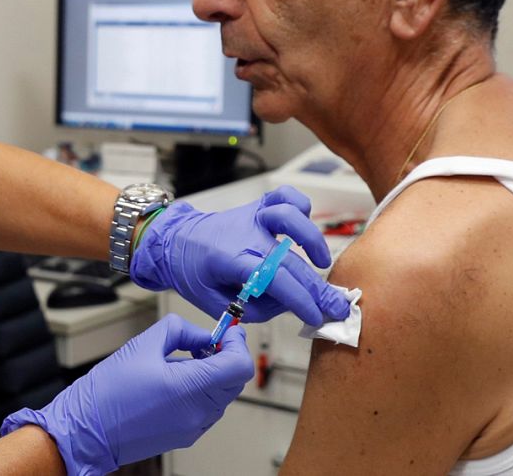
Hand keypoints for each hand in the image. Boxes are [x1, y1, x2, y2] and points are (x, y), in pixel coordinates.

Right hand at [0, 315, 254, 475]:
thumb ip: (180, 330)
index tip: (228, 332)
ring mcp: (193, 428)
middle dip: (225, 356)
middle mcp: (198, 413)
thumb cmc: (108, 390)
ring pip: (223, 395)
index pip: (239, 366)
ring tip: (182, 361)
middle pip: (234, 380)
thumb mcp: (143, 344)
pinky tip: (176, 380)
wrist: (87, 430)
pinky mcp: (186, 436)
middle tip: (204, 341)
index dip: (237, 344)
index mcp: (189, 388)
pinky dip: (202, 390)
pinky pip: (208, 408)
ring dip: (213, 373)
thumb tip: (202, 334)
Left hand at [130, 185, 351, 325]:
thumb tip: (287, 305)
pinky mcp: (256, 208)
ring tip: (321, 262)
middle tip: (337, 306)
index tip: (315, 316)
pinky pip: (282, 196)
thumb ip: (251, 309)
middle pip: (289, 259)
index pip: (273, 280)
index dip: (299, 300)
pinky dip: (299, 204)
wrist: (175, 240)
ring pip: (288, 215)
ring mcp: (252, 218)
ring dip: (311, 239)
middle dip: (317, 287)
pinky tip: (306, 222)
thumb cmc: (193, 273)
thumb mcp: (213, 303)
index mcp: (230, 261)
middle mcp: (244, 236)